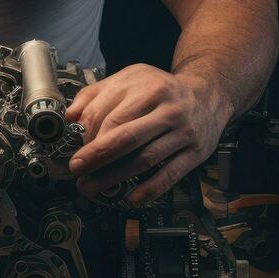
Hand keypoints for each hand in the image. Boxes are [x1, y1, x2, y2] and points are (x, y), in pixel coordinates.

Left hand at [64, 64, 228, 206]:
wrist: (208, 95)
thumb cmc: (160, 90)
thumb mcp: (129, 79)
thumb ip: (96, 94)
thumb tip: (70, 116)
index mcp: (145, 87)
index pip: (109, 115)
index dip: (87, 137)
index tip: (73, 154)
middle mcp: (166, 108)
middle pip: (126, 137)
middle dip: (97, 158)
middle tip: (77, 172)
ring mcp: (183, 131)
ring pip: (145, 158)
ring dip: (116, 177)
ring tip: (93, 188)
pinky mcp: (195, 152)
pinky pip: (170, 174)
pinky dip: (150, 189)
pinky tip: (131, 198)